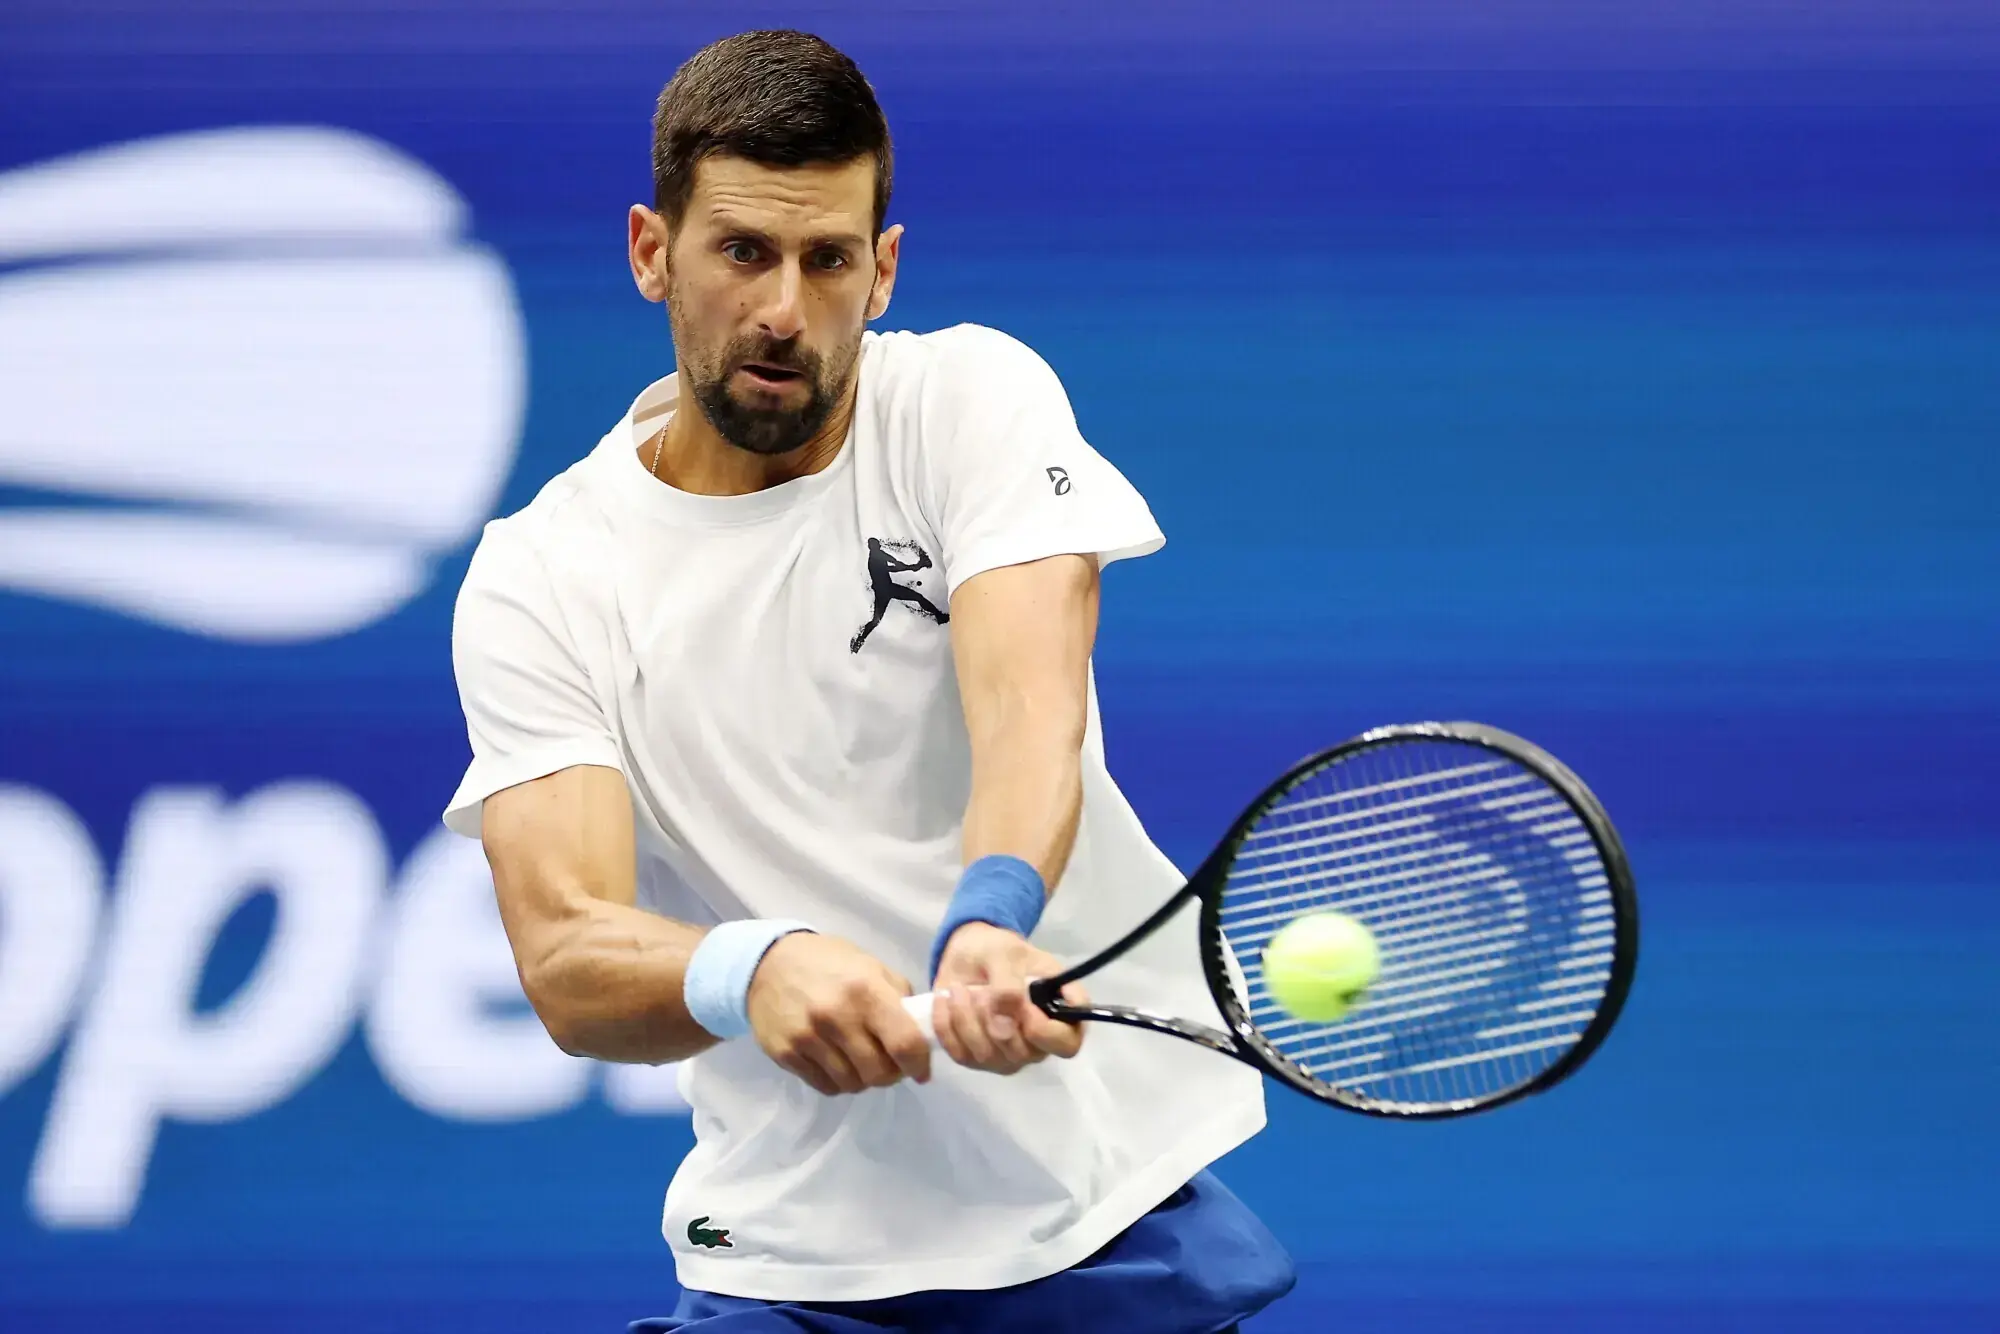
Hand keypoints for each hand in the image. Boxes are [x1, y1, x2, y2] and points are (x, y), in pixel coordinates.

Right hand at [746, 933, 931, 1095]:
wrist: (768, 964)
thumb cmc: (829, 963)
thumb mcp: (870, 966)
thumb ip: (899, 997)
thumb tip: (922, 1032)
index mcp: (865, 990)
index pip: (904, 1042)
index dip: (919, 1064)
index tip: (921, 1071)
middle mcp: (836, 1016)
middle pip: (879, 1072)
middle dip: (890, 1074)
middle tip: (887, 1062)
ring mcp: (808, 1038)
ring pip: (853, 1084)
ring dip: (863, 1078)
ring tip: (859, 1060)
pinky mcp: (787, 1054)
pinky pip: (826, 1086)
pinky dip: (838, 1081)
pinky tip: (836, 1062)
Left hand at [931, 922, 1086, 1073]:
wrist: (967, 955)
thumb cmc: (999, 951)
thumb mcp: (1006, 955)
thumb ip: (1009, 988)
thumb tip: (1004, 1027)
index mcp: (1061, 1016)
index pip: (1066, 1045)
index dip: (1045, 1032)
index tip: (1024, 1006)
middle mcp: (1037, 1044)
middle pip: (1020, 1054)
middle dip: (993, 1017)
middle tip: (982, 987)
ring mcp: (1006, 1055)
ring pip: (986, 1056)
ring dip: (966, 1018)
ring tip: (959, 989)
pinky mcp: (976, 1058)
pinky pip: (959, 1054)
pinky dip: (946, 1025)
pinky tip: (946, 1001)